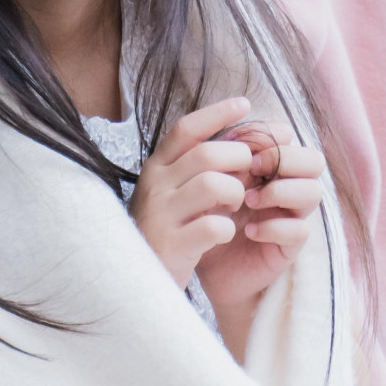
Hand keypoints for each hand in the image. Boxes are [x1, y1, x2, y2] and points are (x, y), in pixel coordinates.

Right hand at [130, 98, 257, 289]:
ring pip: (213, 184)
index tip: (245, 104)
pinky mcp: (173, 246)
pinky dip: (228, 228)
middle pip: (207, 154)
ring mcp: (162, 215)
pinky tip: (224, 233)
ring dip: (235, 192)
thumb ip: (196, 168)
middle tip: (251, 172)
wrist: (134, 282)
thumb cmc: (163, 230)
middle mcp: (155, 186)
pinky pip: (214, 226)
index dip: (217, 113)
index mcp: (156, 168)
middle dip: (239, 159)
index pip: (186, 129)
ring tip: (235, 204)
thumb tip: (241, 142)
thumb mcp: (172, 192)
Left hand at [195, 125, 324, 328]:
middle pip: (314, 160)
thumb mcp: (205, 178)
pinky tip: (248, 230)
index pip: (289, 138)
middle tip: (252, 166)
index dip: (270, 134)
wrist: (192, 260)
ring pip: (314, 192)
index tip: (237, 140)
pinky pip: (300, 230)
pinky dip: (274, 227)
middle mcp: (286, 187)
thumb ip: (218, 153)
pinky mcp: (288, 246)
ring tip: (247, 200)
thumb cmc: (199, 212)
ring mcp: (291, 216)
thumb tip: (230, 127)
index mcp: (267, 165)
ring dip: (281, 191)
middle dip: (284, 158)